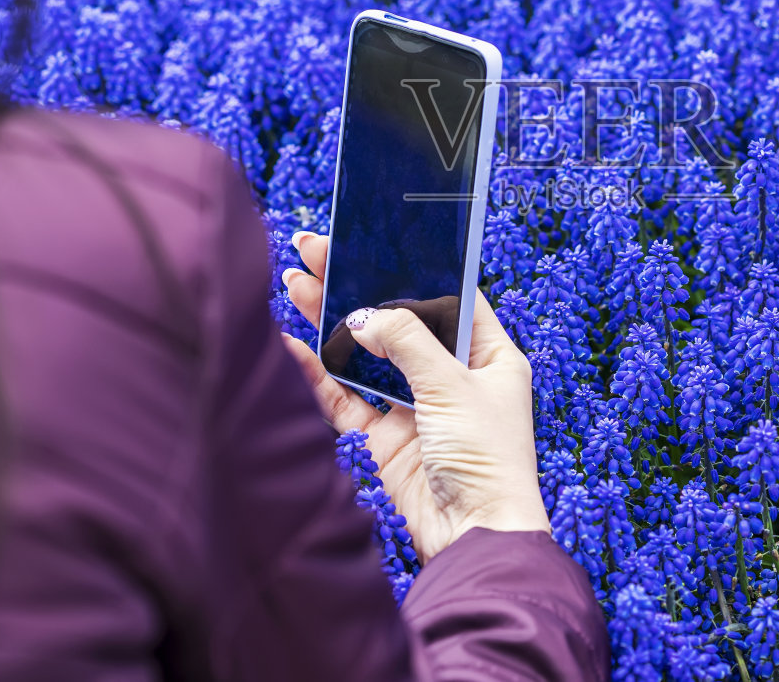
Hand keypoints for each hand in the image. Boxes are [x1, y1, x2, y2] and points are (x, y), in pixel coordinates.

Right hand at [281, 233, 550, 562]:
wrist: (476, 538)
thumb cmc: (487, 460)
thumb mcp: (452, 386)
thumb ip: (407, 342)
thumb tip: (363, 316)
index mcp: (488, 355)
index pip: (447, 295)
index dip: (409, 268)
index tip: (371, 241)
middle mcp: (452, 375)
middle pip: (397, 320)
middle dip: (355, 287)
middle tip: (312, 252)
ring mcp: (416, 406)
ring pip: (365, 354)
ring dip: (330, 322)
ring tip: (294, 283)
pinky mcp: (385, 438)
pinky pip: (345, 397)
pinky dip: (317, 372)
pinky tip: (290, 343)